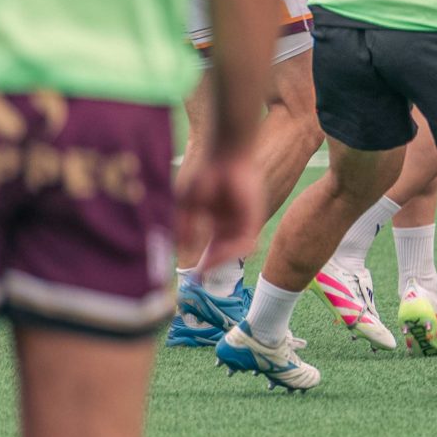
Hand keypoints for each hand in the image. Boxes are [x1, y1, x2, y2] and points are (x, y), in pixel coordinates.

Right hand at [173, 141, 262, 269]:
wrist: (224, 155)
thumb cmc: (204, 174)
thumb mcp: (187, 205)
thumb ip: (185, 228)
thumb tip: (183, 251)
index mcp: (216, 220)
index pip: (211, 247)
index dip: (202, 262)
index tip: (192, 277)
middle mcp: (230, 223)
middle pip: (223, 252)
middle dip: (211, 267)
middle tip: (198, 280)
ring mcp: (242, 220)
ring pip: (234, 249)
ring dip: (219, 261)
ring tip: (205, 268)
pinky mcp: (253, 216)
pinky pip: (246, 241)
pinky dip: (231, 251)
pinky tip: (216, 254)